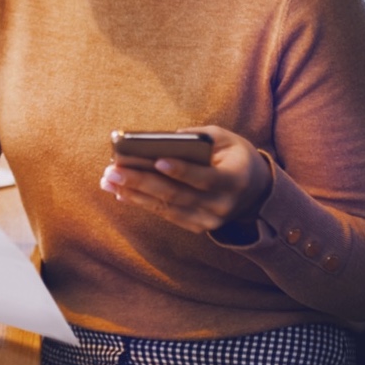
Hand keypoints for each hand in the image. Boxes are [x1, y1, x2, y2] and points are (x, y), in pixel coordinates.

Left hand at [99, 125, 270, 234]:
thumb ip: (199, 137)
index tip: (156, 160)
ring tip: (108, 181)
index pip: (204, 177)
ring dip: (134, 194)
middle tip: (113, 170)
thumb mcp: (226, 139)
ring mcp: (209, 220)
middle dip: (142, 181)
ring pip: (166, 208)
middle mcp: (221, 205)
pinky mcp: (197, 226)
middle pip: (177, 194)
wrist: (256, 192)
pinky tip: (121, 193)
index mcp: (234, 180)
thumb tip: (163, 140)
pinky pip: (166, 215)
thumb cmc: (235, 156)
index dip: (181, 170)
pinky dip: (142, 203)